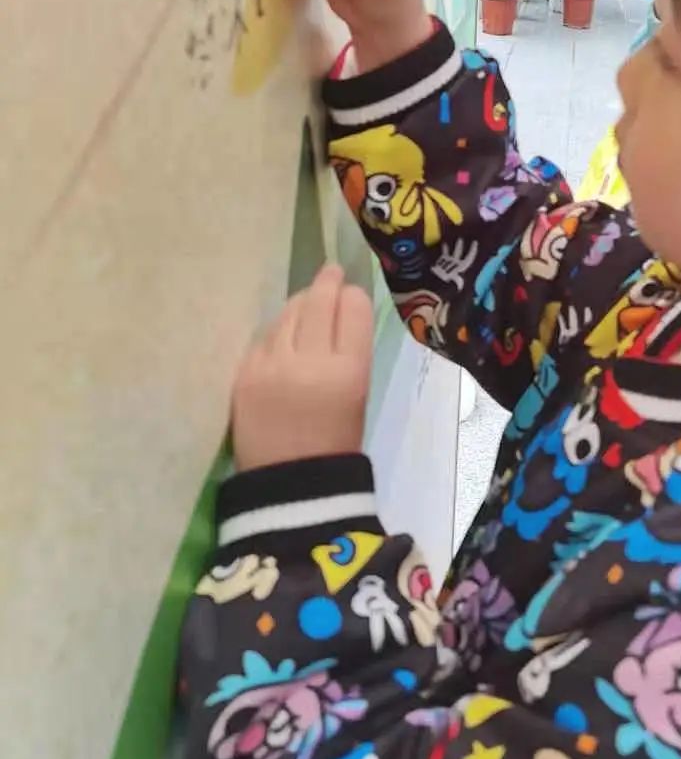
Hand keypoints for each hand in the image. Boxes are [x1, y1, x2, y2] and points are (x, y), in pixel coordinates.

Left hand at [231, 265, 373, 471]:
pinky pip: (263, 337)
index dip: (352, 295)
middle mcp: (310, 362)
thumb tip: (340, 308)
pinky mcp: (244, 375)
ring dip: (300, 304)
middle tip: (330, 272)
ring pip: (288, 314)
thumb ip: (350, 351)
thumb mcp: (359, 394)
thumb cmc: (335, 443)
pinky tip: (283, 336)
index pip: (354, 308)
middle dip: (326, 282)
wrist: (290, 486)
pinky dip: (276, 332)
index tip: (350, 291)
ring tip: (306, 302)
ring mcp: (272, 366)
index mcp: (349, 372)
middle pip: (319, 301)